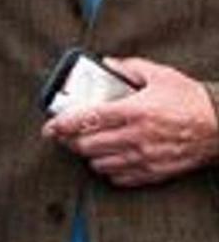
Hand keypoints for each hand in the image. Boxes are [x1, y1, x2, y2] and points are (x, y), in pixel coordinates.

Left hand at [42, 57, 218, 186]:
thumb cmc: (192, 100)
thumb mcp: (161, 75)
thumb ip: (129, 67)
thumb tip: (107, 63)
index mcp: (134, 111)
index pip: (87, 120)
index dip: (62, 125)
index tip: (49, 127)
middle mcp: (136, 137)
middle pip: (87, 145)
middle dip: (71, 141)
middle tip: (65, 136)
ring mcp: (144, 157)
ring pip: (100, 163)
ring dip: (88, 156)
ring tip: (86, 146)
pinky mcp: (154, 172)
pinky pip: (120, 178)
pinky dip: (108, 170)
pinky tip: (108, 160)